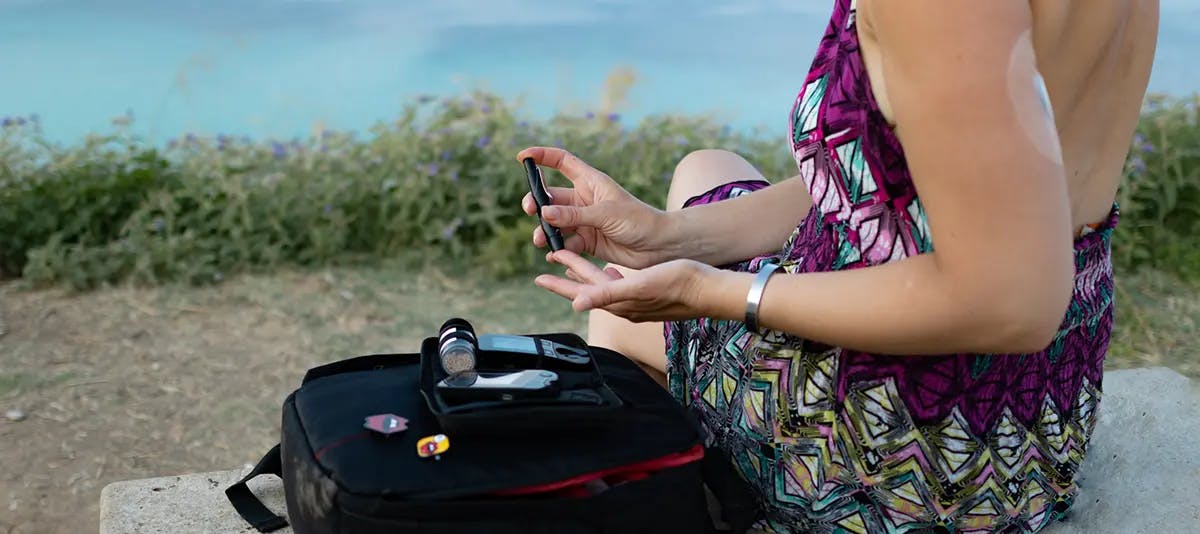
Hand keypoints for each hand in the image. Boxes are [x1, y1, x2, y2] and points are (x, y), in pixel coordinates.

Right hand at [517, 147, 670, 268]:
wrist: (658, 247)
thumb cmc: (638, 221)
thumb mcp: (605, 214)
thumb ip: (574, 215)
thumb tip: (544, 212)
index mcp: (591, 182)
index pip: (561, 161)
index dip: (541, 156)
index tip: (521, 157)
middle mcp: (584, 199)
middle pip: (551, 196)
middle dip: (536, 203)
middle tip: (531, 211)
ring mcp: (584, 221)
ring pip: (554, 222)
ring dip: (545, 230)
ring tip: (541, 241)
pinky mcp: (587, 241)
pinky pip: (565, 243)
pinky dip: (557, 249)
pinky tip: (554, 255)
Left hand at [534, 249, 716, 322]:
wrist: (709, 290)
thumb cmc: (678, 284)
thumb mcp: (639, 285)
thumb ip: (606, 294)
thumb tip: (575, 304)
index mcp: (618, 301)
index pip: (580, 293)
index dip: (559, 284)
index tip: (539, 276)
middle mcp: (624, 304)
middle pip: (588, 289)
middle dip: (568, 277)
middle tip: (548, 265)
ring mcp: (636, 301)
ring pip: (603, 287)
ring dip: (587, 276)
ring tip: (573, 266)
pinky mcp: (648, 294)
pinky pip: (620, 286)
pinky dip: (610, 278)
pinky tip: (612, 272)